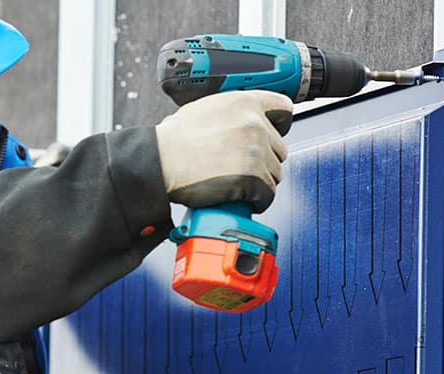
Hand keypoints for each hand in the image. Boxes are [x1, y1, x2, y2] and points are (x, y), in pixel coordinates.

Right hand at [154, 90, 290, 211]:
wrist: (160, 161)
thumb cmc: (174, 139)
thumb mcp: (205, 109)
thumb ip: (231, 112)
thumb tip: (241, 122)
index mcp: (244, 102)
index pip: (284, 108)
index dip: (279, 125)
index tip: (273, 135)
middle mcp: (254, 123)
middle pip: (279, 148)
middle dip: (264, 160)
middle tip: (242, 168)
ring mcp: (255, 150)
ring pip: (275, 173)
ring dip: (260, 181)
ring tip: (237, 184)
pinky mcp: (252, 177)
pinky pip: (268, 194)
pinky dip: (257, 200)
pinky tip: (241, 198)